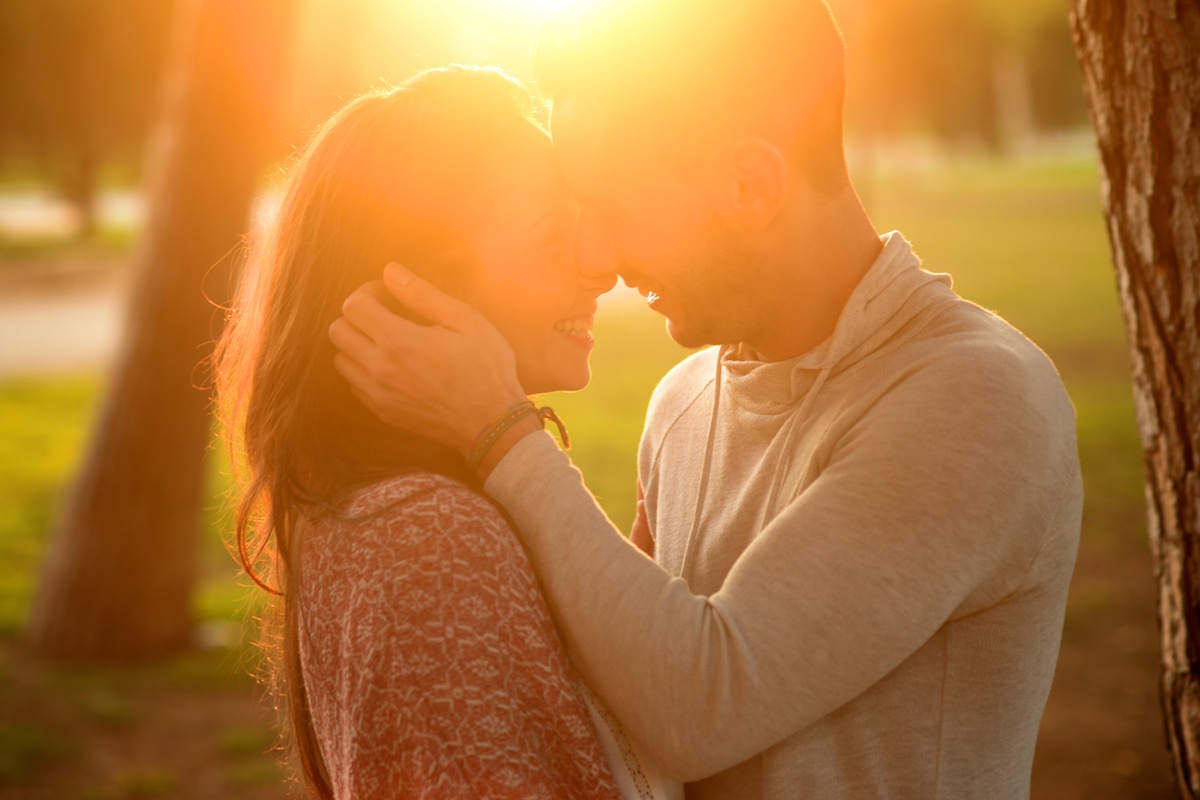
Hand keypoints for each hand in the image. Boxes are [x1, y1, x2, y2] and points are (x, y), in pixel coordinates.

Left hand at [328, 263, 528, 455]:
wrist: (492, 424)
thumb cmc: (485, 369)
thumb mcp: (465, 321)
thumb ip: (422, 294)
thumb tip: (390, 272)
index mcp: (399, 341)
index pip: (353, 306)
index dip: (368, 292)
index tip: (388, 294)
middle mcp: (380, 369)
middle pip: (338, 331)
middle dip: (357, 315)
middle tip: (385, 314)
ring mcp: (378, 395)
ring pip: (340, 359)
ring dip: (356, 344)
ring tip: (387, 340)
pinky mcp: (383, 412)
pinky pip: (354, 385)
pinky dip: (363, 370)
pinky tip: (392, 365)